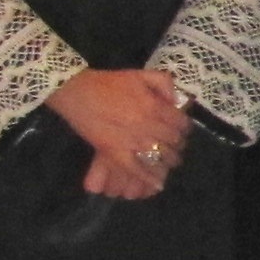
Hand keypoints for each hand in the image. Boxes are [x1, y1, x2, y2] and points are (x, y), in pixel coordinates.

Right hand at [47, 67, 188, 199]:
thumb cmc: (107, 83)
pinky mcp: (114, 152)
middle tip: (175, 145)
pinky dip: (148, 178)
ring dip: (168, 160)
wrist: (75, 91)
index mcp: (154, 106)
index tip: (182, 130)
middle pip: (173, 141)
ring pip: (160, 157)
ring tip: (169, 160)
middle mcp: (146, 125)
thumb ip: (163, 82)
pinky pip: (136, 169)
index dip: (184, 128)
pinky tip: (158, 184)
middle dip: (178, 144)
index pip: (181, 123)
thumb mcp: (139, 74)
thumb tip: (177, 100)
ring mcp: (131, 140)